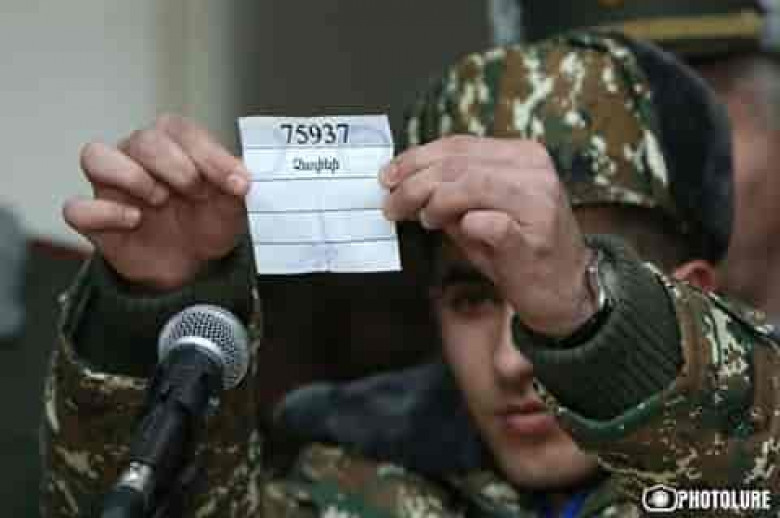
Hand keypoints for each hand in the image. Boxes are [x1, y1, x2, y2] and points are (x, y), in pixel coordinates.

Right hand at [63, 115, 250, 290]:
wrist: (191, 266)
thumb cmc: (206, 223)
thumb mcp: (231, 208)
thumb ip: (235, 189)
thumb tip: (242, 178)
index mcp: (173, 144)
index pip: (181, 130)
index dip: (210, 154)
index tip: (237, 182)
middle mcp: (136, 156)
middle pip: (143, 139)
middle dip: (176, 165)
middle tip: (198, 192)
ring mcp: (111, 186)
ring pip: (96, 156)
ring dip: (131, 176)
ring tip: (160, 199)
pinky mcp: (95, 219)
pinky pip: (77, 207)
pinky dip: (103, 212)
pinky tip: (134, 220)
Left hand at [381, 136, 596, 335]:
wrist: (563, 293)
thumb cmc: (520, 251)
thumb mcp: (482, 211)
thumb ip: (451, 192)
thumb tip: (405, 182)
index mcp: (523, 156)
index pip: (459, 145)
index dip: (417, 158)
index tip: (389, 175)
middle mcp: (535, 172)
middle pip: (459, 163)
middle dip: (415, 182)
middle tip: (392, 203)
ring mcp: (538, 204)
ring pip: (469, 185)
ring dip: (433, 202)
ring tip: (422, 219)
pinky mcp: (533, 239)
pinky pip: (488, 223)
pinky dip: (462, 226)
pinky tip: (453, 231)